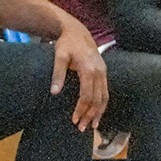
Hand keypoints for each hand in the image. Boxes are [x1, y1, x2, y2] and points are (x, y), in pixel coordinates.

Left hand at [50, 17, 108, 131]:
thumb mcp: (59, 56)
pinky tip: (98, 113)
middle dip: (90, 115)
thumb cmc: (67, 44)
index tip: (74, 120)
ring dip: (98, 112)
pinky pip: (106, 92)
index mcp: (89, 69)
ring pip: (104, 97)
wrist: (78, 32)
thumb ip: (57, 74)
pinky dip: (103, 104)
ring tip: (92, 126)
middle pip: (97, 99)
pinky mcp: (104, 73)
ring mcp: (103, 72)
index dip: (81, 109)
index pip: (87, 95)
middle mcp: (99, 72)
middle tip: (81, 128)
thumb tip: (54, 92)